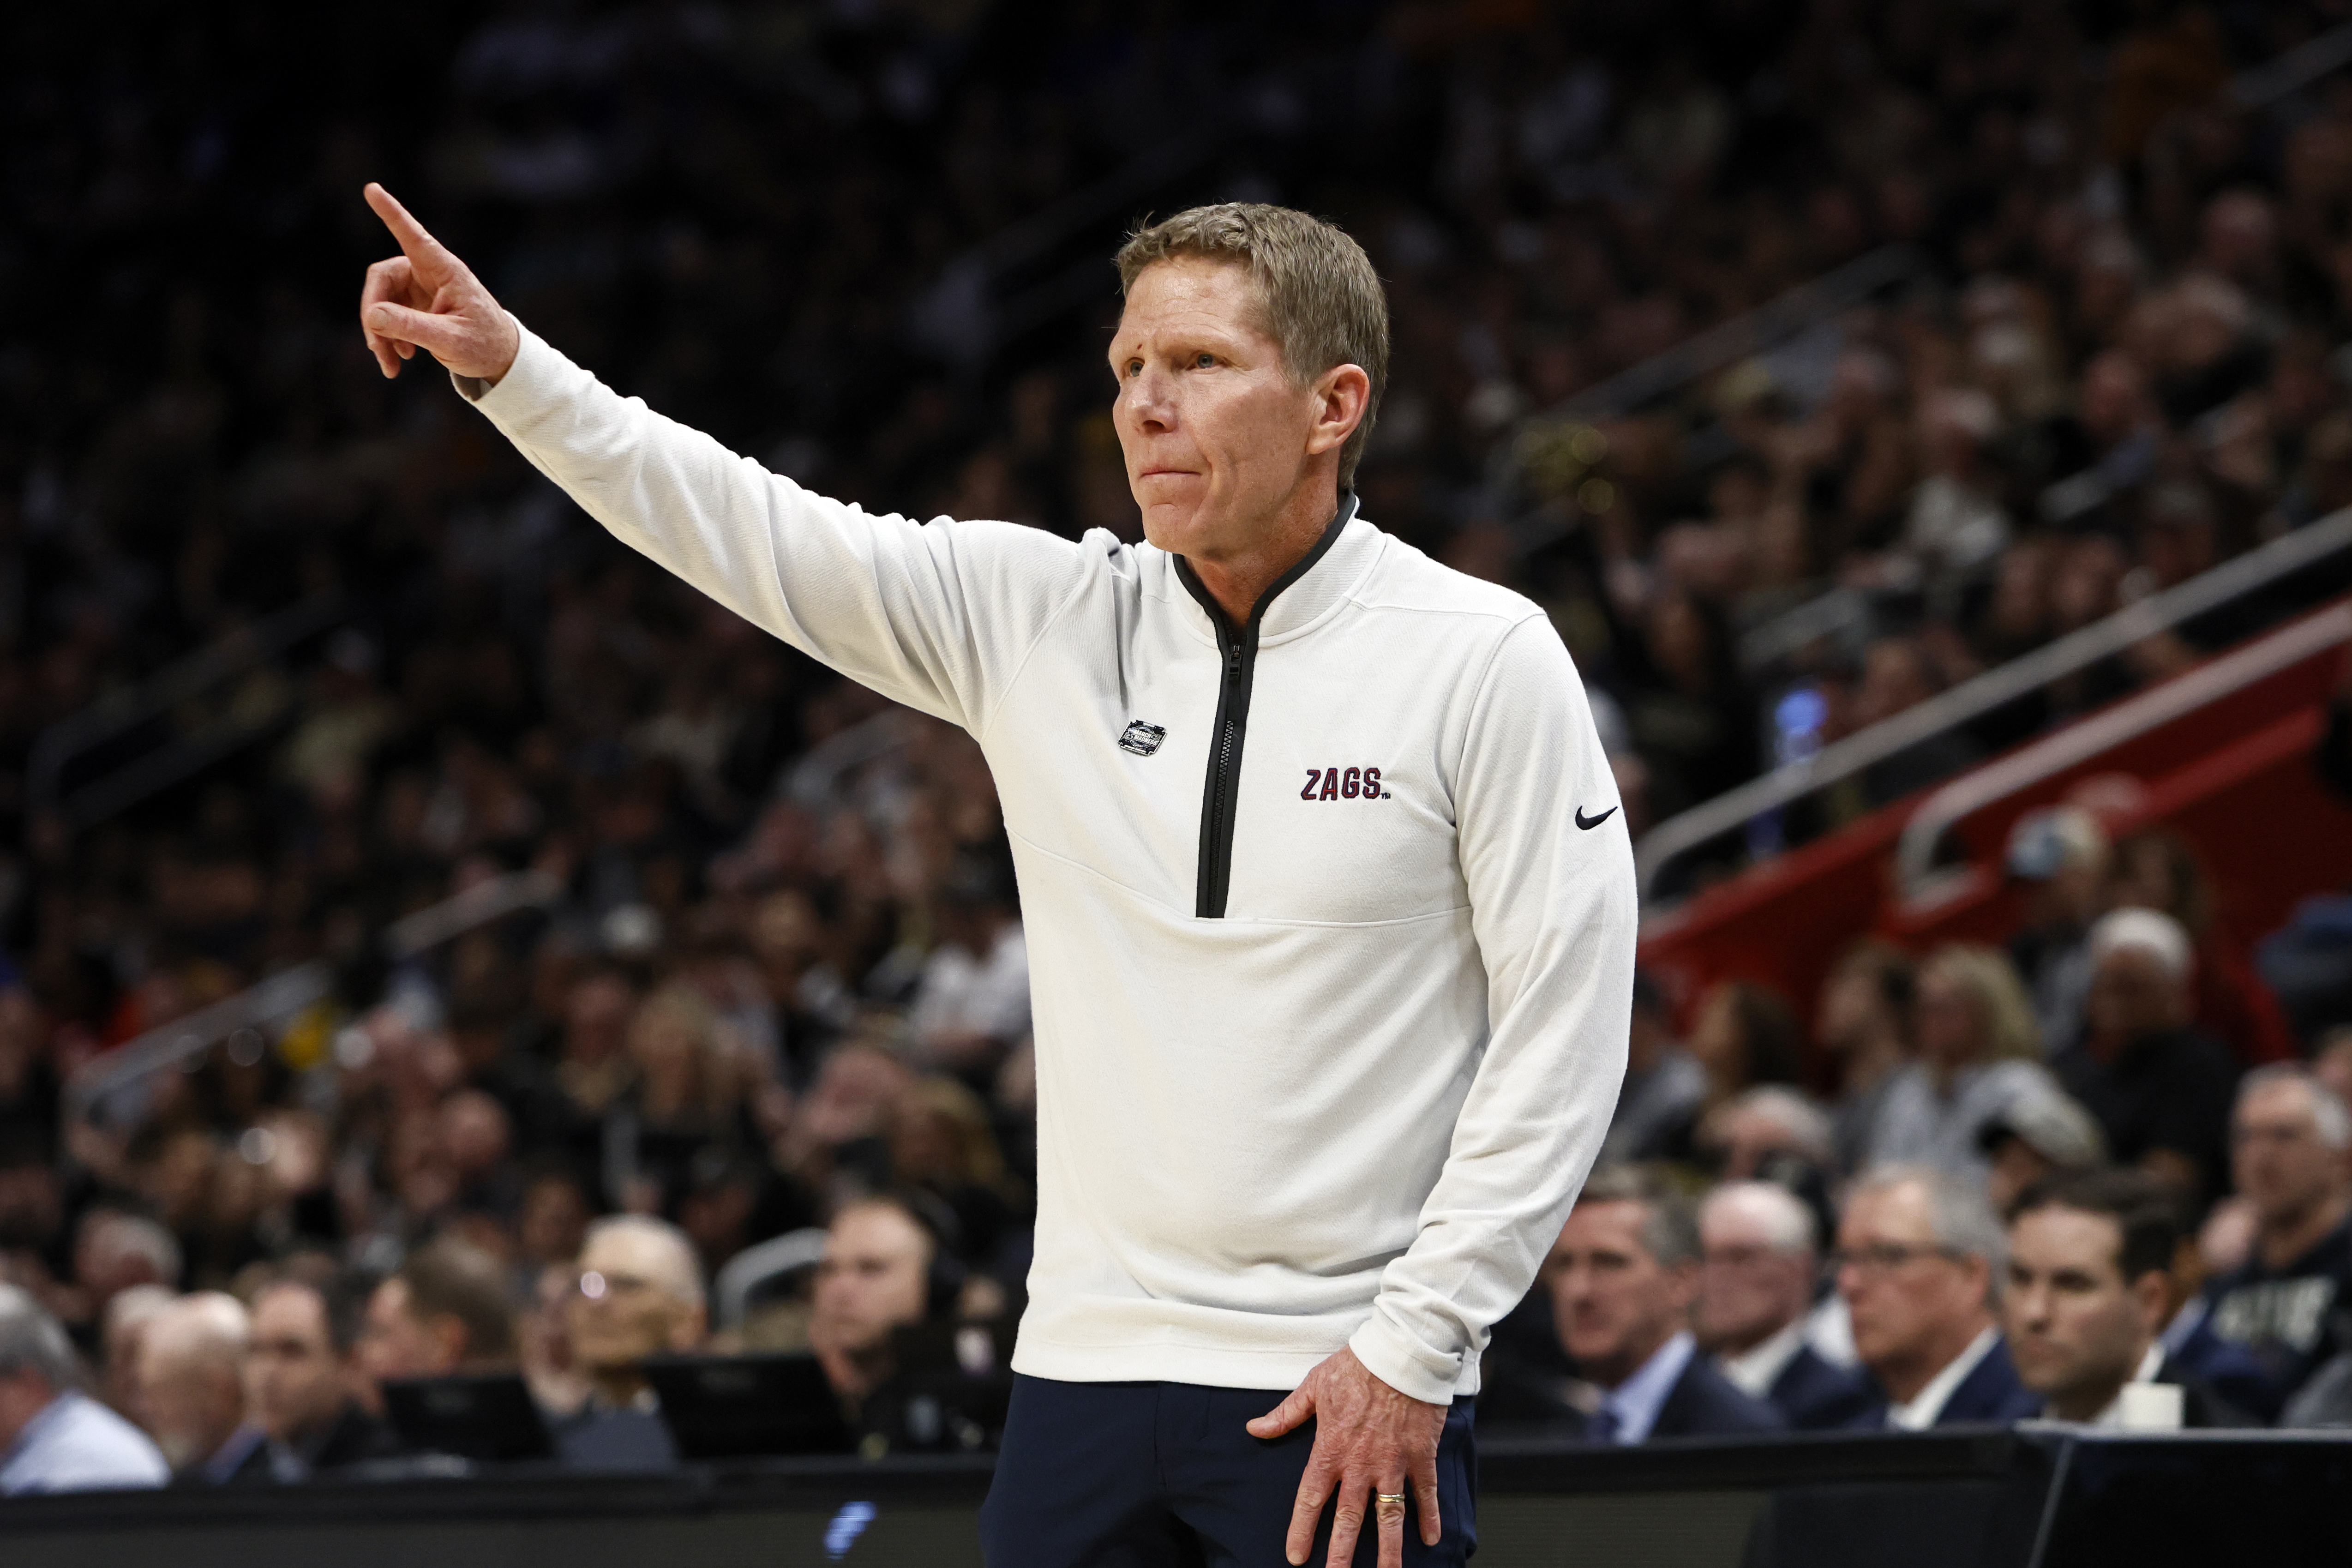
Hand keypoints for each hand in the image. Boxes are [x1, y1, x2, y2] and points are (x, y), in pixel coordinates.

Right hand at [357, 182, 519, 382]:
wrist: (500, 359)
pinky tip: (399, 360)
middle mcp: (429, 273)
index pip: (414, 237)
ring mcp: (419, 288)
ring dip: (378, 333)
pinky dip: (387, 338)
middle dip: (373, 313)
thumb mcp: (451, 340)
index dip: (392, 213)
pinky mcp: (414, 305)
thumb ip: (413, 327)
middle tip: (376, 347)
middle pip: (382, 277)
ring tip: (390, 363)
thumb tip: (372, 315)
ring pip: (380, 299)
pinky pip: (386, 315)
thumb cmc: (485, 345)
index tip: (372, 188)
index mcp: (446, 271)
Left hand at [1247, 1346, 1444, 1567]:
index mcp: (1331, 1449)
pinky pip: (1426, 1494)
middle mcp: (1361, 1464)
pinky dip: (1429, 1517)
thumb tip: (1254, 1428)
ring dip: (1389, 1550)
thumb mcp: (1314, 1386)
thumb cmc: (1356, 1365)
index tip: (1297, 1556)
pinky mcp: (1422, 1456)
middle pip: (1349, 1519)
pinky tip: (1431, 1540)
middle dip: (1341, 1553)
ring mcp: (1393, 1463)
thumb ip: (1286, 1415)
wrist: (1401, 1351)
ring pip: (1389, 1517)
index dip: (1302, 1530)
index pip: (1311, 1499)